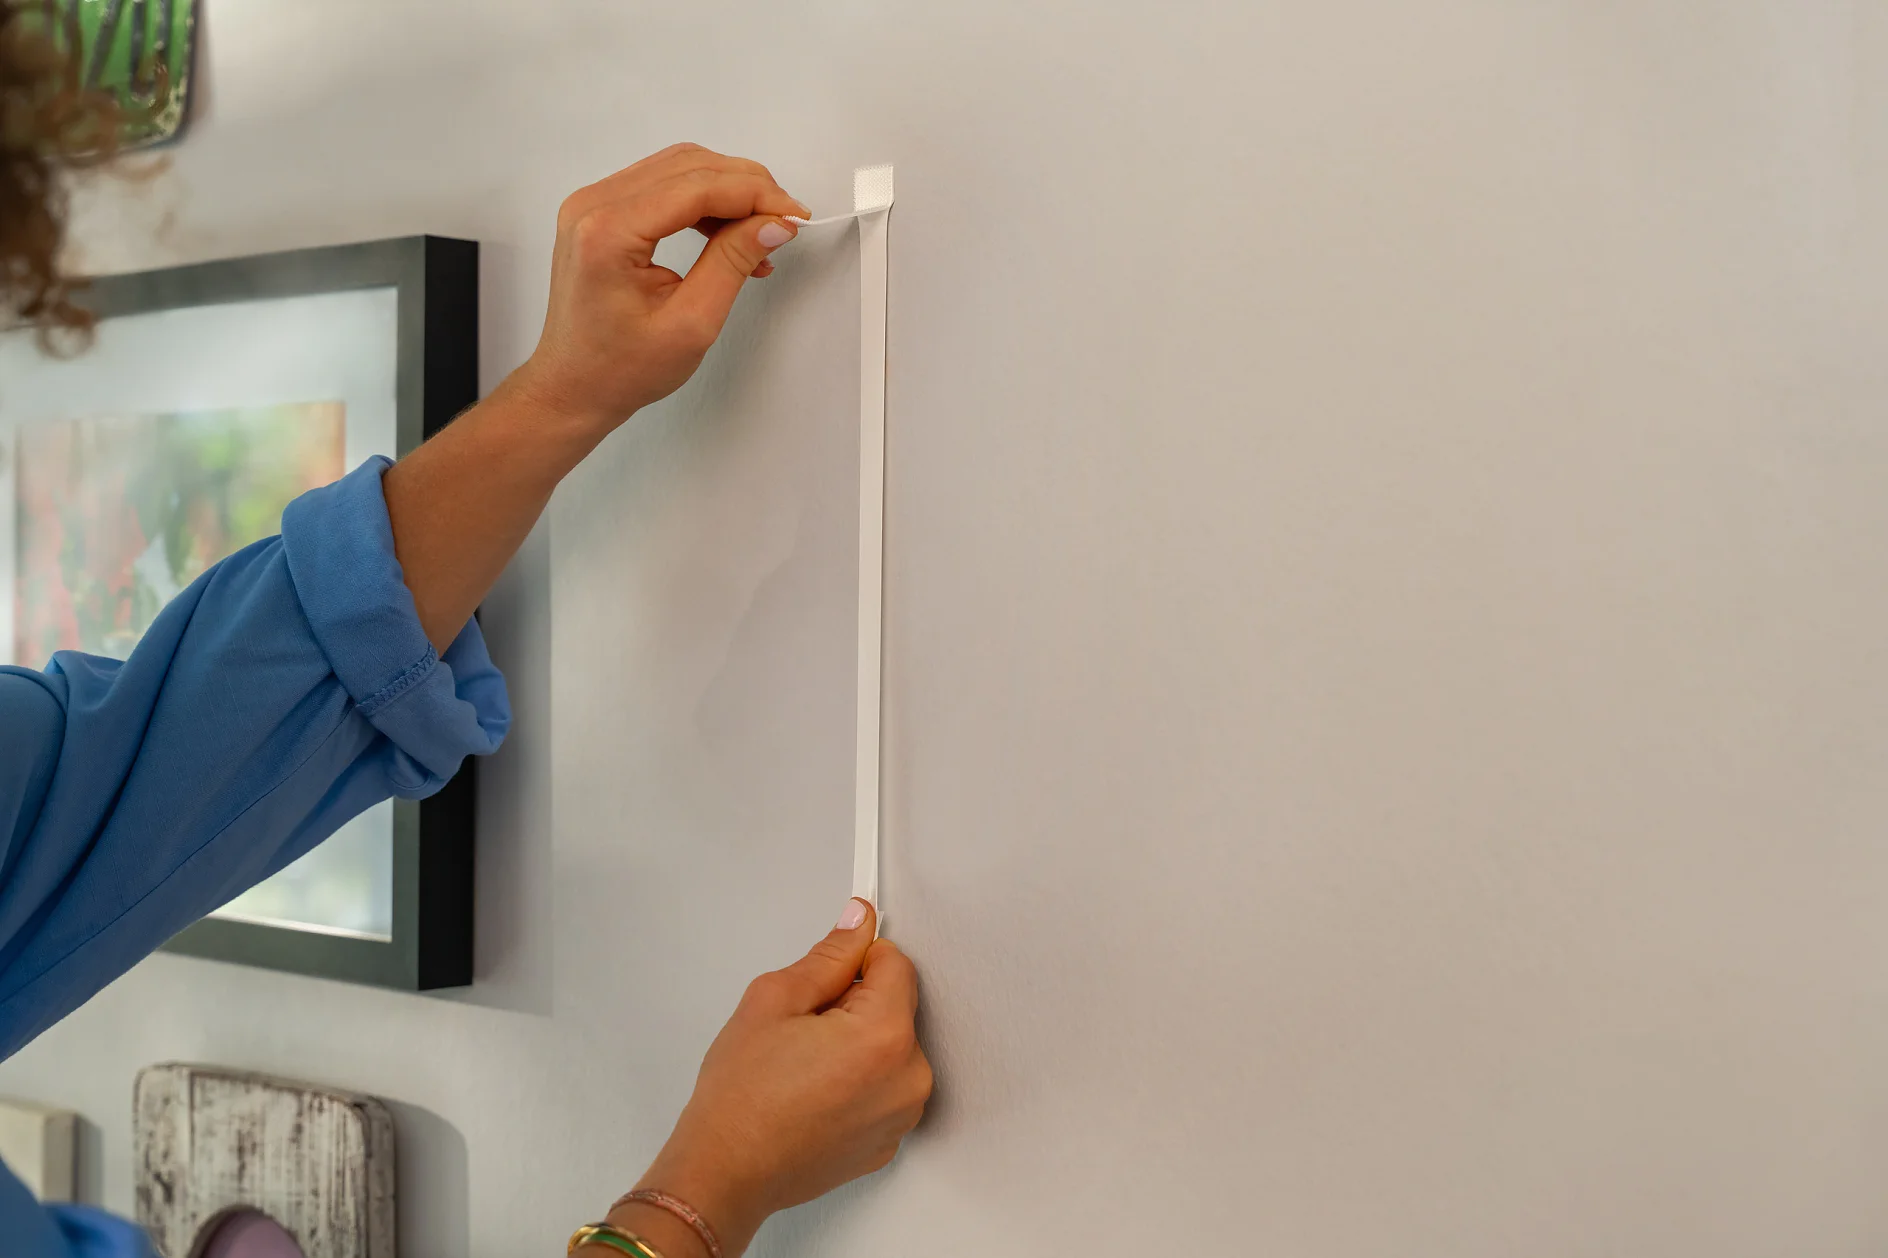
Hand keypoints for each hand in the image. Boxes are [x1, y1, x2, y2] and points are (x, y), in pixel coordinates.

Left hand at [511, 142, 809, 430]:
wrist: (574, 385)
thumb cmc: (623, 370)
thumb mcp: (692, 323)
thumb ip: (733, 262)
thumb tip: (776, 223)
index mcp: (608, 232)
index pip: (696, 187)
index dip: (754, 194)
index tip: (796, 216)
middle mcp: (593, 204)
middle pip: (689, 166)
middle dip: (746, 187)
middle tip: (786, 221)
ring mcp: (592, 203)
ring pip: (679, 168)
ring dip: (728, 191)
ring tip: (761, 233)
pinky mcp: (600, 210)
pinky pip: (662, 185)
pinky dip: (703, 202)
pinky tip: (730, 234)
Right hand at [616, 900, 932, 1255]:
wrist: (724, 1173)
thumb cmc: (740, 1095)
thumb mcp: (774, 1000)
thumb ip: (829, 956)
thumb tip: (859, 923)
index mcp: (885, 1036)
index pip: (896, 964)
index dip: (857, 960)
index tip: (829, 972)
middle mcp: (909, 1079)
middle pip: (896, 1008)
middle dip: (855, 1005)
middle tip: (803, 1029)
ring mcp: (902, 1117)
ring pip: (890, 1048)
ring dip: (859, 1044)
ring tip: (806, 1065)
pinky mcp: (888, 1142)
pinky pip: (883, 1089)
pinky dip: (858, 1082)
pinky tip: (814, 1094)